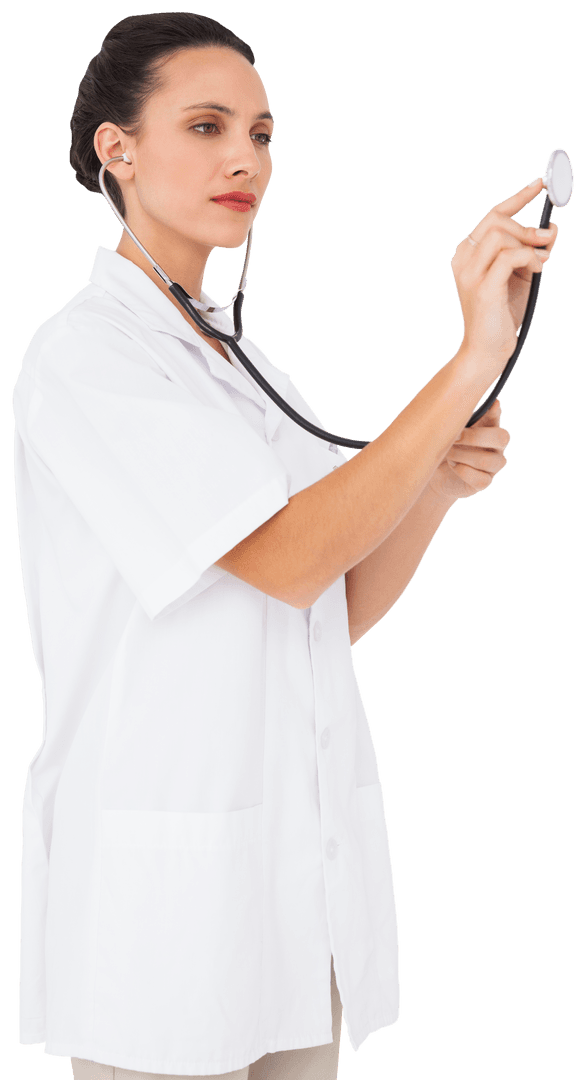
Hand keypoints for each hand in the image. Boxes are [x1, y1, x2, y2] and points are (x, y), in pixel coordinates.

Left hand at [427, 398, 509, 501]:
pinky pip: (481, 479)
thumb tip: (452, 403)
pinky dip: (464, 472)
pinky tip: (453, 466)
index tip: (492, 404)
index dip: (495, 411)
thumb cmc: (442, 446)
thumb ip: (453, 419)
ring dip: (464, 455)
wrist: (434, 473)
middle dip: (476, 436)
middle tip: (455, 436)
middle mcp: (495, 446)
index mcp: (487, 427)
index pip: (496, 417)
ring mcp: (493, 465)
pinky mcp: (485, 482)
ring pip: (490, 461)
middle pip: (502, 438)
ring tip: (448, 453)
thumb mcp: (446, 431)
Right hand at [450, 177, 558, 370]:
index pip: (492, 215)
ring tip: (541, 262)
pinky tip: (537, 270)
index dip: (518, 197)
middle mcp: (463, 260)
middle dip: (527, 228)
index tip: (540, 184)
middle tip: (547, 241)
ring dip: (529, 245)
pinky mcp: (483, 287)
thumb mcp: (521, 274)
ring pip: (502, 236)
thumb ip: (532, 251)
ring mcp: (470, 273)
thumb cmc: (502, 313)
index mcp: (467, 254)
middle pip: (497, 221)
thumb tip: (551, 228)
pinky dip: (530, 258)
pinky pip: (510, 256)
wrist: (487, 350)